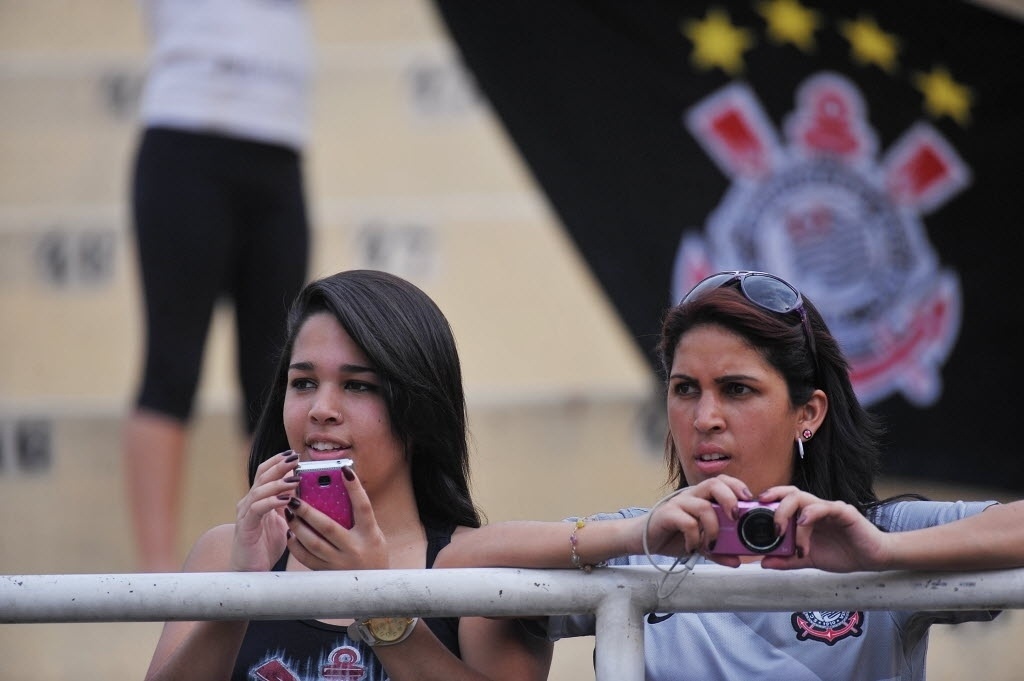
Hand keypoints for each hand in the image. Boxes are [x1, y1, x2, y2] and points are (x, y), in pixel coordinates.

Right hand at [230, 451, 299, 571]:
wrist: (250, 571)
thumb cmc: (267, 545)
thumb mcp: (285, 521)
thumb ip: (293, 506)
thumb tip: (315, 493)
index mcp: (258, 498)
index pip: (265, 472)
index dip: (278, 461)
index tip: (294, 453)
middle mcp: (249, 502)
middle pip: (262, 476)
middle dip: (279, 465)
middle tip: (295, 458)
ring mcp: (245, 513)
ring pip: (260, 490)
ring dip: (278, 482)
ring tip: (296, 479)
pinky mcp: (245, 527)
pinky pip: (257, 508)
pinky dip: (272, 501)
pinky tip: (287, 499)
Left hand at [285, 466, 387, 570]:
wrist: (371, 588)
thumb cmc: (372, 553)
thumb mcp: (374, 534)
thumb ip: (359, 518)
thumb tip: (338, 492)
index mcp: (370, 535)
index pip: (364, 507)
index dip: (355, 488)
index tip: (344, 470)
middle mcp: (355, 549)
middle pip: (328, 527)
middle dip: (309, 511)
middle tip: (295, 497)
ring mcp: (339, 563)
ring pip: (313, 543)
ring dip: (298, 526)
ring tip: (288, 512)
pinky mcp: (327, 573)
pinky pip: (307, 558)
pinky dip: (296, 544)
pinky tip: (291, 533)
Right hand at [637, 475, 754, 568]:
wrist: (641, 539)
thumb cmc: (672, 536)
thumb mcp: (700, 543)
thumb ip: (717, 551)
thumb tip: (737, 561)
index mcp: (701, 497)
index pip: (722, 481)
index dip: (737, 487)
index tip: (749, 501)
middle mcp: (690, 496)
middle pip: (714, 483)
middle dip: (730, 498)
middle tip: (735, 517)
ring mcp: (678, 503)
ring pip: (703, 506)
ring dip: (713, 527)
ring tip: (711, 543)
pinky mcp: (666, 514)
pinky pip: (687, 522)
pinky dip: (694, 538)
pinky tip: (692, 547)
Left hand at [758, 486, 892, 571]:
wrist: (872, 559)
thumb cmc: (842, 554)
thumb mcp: (808, 560)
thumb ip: (786, 560)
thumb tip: (762, 563)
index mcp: (805, 516)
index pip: (782, 500)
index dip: (765, 503)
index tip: (748, 512)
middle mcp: (814, 508)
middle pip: (789, 493)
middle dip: (772, 503)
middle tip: (762, 523)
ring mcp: (828, 508)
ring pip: (802, 497)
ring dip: (787, 513)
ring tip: (780, 531)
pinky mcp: (844, 512)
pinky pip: (824, 506)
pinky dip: (810, 513)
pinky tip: (803, 523)